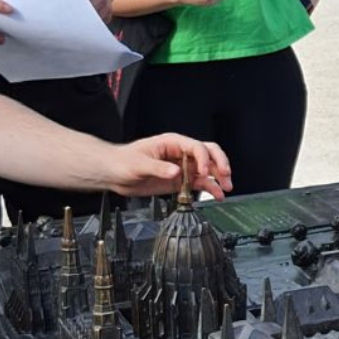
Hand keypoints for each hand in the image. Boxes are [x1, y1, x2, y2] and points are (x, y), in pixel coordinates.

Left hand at [105, 135, 232, 199]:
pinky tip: (216, 195)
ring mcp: (182, 167)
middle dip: (220, 164)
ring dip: (218, 178)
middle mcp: (181, 154)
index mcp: (172, 143)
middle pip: (209, 154)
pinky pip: (199, 183)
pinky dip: (209, 188)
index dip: (204, 159)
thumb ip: (158, 168)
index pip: (196, 147)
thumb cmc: (122, 161)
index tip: (204, 172)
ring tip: (225, 188)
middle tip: (225, 176)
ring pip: (207, 170)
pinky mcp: (179, 181)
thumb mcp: (138, 164)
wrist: (113, 174)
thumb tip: (176, 172)